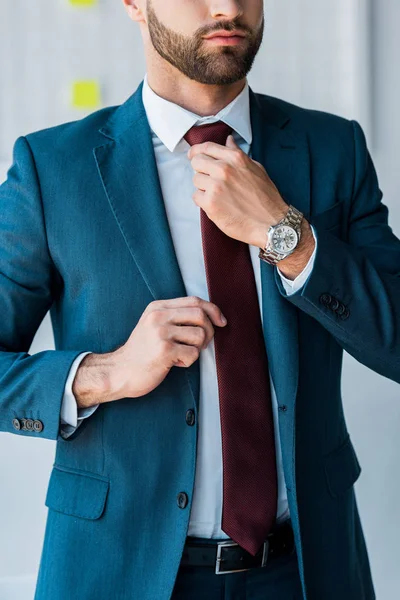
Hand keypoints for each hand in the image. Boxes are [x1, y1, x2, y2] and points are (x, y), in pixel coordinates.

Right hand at [109, 296, 226, 398]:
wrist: (120, 371)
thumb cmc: (141, 352)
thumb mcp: (154, 325)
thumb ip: (175, 316)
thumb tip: (210, 316)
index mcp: (157, 307)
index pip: (194, 300)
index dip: (213, 310)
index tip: (221, 322)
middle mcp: (158, 316)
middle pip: (200, 315)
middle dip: (209, 331)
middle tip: (201, 344)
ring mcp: (161, 333)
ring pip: (200, 335)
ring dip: (197, 349)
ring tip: (181, 354)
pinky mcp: (164, 351)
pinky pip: (193, 353)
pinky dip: (188, 361)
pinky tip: (174, 363)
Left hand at [187, 135, 288, 246]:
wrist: (271, 223)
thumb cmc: (266, 199)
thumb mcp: (256, 169)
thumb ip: (238, 154)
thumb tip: (228, 142)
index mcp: (235, 159)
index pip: (207, 147)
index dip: (197, 151)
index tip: (193, 155)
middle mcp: (224, 170)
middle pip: (196, 162)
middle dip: (200, 169)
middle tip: (209, 179)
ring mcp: (216, 186)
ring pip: (195, 180)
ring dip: (203, 187)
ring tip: (219, 195)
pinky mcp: (210, 203)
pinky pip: (196, 197)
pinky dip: (204, 201)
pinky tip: (218, 205)